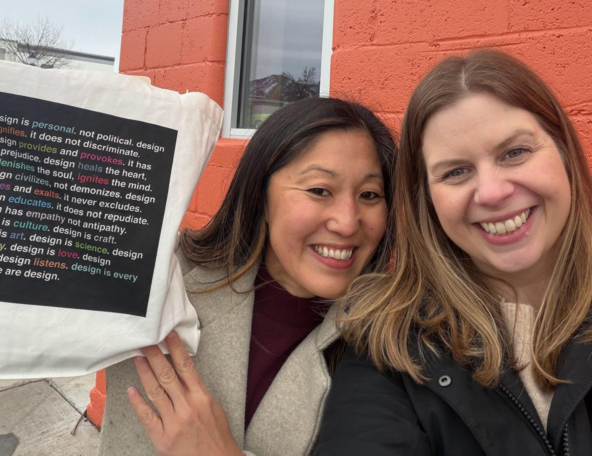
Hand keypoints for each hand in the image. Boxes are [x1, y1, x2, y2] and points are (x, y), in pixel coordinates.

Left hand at [127, 331, 242, 455]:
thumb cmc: (217, 435)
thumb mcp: (213, 407)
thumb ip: (197, 390)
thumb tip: (184, 373)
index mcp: (201, 397)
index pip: (186, 367)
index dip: (176, 349)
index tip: (168, 335)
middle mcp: (187, 407)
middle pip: (167, 376)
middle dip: (155, 356)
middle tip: (145, 342)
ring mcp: (173, 422)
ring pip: (155, 392)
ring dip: (144, 373)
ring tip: (137, 359)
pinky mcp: (162, 438)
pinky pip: (147, 417)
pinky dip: (138, 403)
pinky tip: (131, 391)